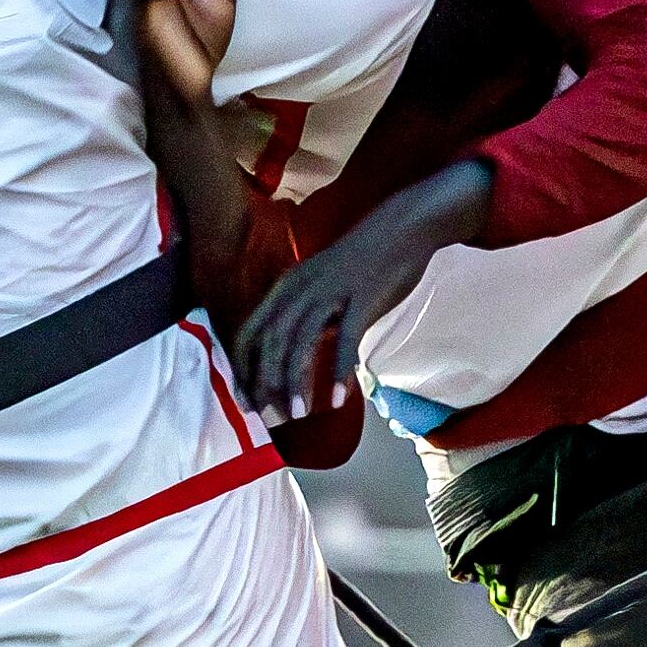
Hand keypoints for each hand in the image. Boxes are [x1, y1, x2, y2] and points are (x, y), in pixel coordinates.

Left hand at [235, 160, 490, 422]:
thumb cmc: (364, 263)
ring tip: (296, 415)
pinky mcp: (360, 299)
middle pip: (269, 343)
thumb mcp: (323, 287)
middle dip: (263, 383)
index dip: (244, 369)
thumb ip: (308, 319)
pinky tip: (336, 399)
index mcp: (287, 287)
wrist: (401, 228)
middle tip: (267, 417)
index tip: (246, 402)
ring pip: (299, 343)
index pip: (251, 333)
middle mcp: (300, 289)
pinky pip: (344, 340)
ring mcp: (329, 293)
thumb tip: (297, 359)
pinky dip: (337, 371)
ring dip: (294, 383)